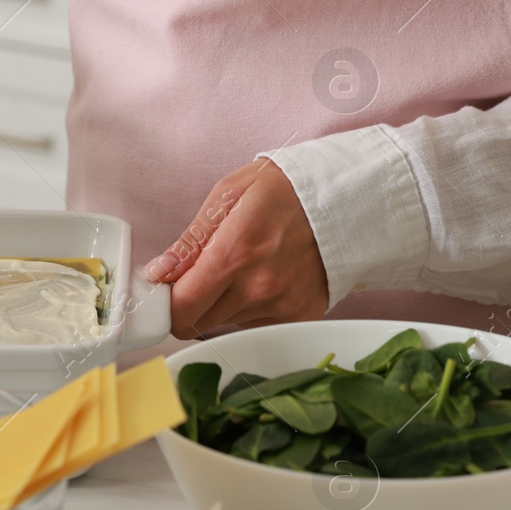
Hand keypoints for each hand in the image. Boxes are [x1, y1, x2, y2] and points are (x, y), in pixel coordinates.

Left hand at [144, 159, 329, 337]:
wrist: (351, 196)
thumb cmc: (288, 187)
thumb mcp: (229, 195)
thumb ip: (190, 242)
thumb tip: (159, 273)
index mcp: (235, 253)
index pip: (180, 308)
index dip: (163, 304)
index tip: (160, 291)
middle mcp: (259, 287)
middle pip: (196, 321)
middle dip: (188, 303)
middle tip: (196, 275)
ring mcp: (282, 305)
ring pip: (223, 322)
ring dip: (219, 302)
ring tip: (241, 265)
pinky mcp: (300, 315)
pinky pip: (253, 322)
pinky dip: (248, 305)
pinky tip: (263, 275)